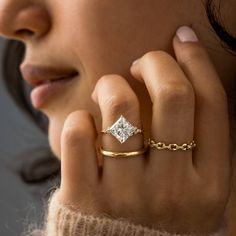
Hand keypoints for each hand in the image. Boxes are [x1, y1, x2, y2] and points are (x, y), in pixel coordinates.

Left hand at [58, 26, 230, 233]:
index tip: (181, 40)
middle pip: (173, 95)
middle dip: (156, 61)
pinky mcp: (85, 198)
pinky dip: (79, 118)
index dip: (197, 61)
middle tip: (141, 62)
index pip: (212, 104)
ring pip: (121, 108)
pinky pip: (79, 135)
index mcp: (207, 185)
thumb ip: (196, 149)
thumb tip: (184, 83)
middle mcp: (172, 188)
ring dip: (111, 85)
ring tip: (107, 89)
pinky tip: (84, 123)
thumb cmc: (158, 219)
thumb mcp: (193, 190)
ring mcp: (127, 194)